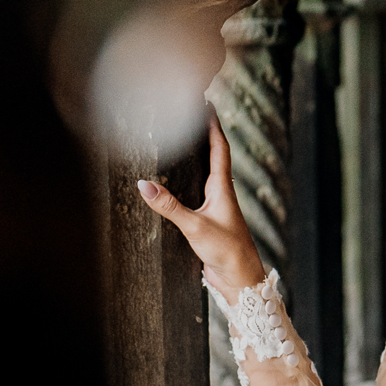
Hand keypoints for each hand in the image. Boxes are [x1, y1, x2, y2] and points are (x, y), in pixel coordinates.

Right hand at [136, 115, 265, 293]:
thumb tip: (143, 184)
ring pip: (208, 176)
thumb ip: (169, 206)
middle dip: (206, 136)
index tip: (207, 106)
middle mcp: (222, 195)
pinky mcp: (210, 223)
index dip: (213, 127)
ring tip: (186, 142)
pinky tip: (180, 185)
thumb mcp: (195, 227)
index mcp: (224, 189)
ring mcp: (217, 209)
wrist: (242, 280)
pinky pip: (199, 195)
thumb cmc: (227, 251)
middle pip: (215, 158)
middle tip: (195, 117)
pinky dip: (191, 183)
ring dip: (200, 159)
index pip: (220, 149)